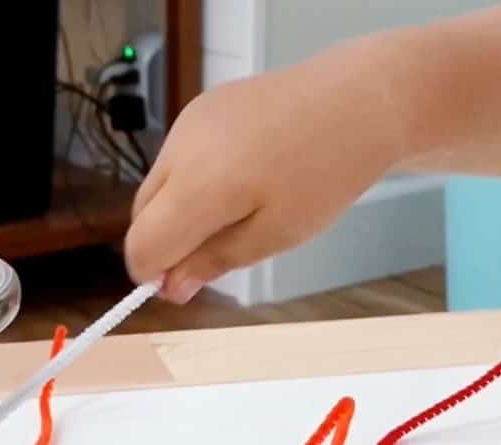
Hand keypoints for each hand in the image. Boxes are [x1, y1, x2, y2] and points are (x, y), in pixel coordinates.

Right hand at [125, 39, 405, 302]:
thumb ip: (214, 262)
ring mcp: (187, 124)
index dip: (154, 275)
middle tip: (214, 255)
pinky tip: (233, 180)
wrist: (360, 99)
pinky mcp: (198, 109)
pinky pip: (173, 162)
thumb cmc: (326, 174)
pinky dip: (187, 184)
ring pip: (154, 190)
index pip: (142, 246)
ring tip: (232, 213)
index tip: (184, 285)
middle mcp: (182, 149)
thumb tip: (170, 290)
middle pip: (140, 219)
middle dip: (165, 245)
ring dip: (175, 215)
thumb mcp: (275, 235)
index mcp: (201, 185)